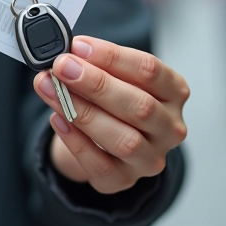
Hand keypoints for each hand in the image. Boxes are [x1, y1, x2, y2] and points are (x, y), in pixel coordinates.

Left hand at [33, 36, 188, 193]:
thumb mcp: (113, 75)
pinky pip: (101, 165)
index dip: (112, 57)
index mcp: (173, 92)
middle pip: (140, 106)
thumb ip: (95, 64)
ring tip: (51, 90)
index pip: (150, 71)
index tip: (78, 46)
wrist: (103, 141)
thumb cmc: (113, 100)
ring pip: (124, 140)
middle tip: (62, 67)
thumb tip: (66, 55)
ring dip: (83, 112)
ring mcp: (151, 158)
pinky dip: (76, 141)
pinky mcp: (124, 179)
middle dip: (97, 84)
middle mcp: (170, 127)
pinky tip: (58, 119)